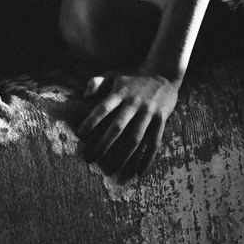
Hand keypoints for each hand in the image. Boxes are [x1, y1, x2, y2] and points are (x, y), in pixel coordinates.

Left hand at [77, 63, 180, 178]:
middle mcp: (134, 103)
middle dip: (103, 145)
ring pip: (135, 139)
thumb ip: (98, 82)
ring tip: (110, 170)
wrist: (163, 71)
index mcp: (121, 92)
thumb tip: (84, 95)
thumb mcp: (115, 74)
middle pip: (117, 128)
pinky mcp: (161, 119)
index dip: (91, 121)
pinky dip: (147, 158)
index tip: (80, 134)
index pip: (103, 108)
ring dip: (122, 157)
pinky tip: (138, 172)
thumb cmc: (134, 76)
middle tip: (90, 159)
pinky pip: (154, 142)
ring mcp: (148, 112)